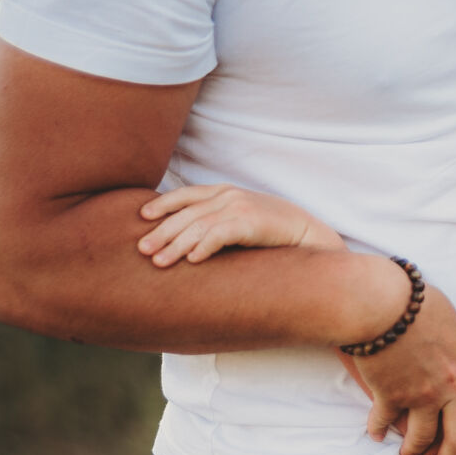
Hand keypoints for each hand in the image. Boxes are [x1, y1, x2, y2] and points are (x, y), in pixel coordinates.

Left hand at [136, 184, 343, 266]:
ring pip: (197, 226)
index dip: (162, 205)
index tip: (142, 218)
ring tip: (159, 262)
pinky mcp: (251, 223)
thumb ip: (221, 221)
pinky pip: (219, 234)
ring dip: (175, 245)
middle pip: (186, 213)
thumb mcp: (245, 220)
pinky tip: (190, 260)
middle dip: (162, 232)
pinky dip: (202, 247)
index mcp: (226, 192)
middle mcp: (229, 196)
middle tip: (142, 250)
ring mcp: (240, 207)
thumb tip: (194, 239)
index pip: (186, 195)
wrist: (313, 237)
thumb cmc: (278, 235)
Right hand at [345, 276, 455, 454]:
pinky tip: (376, 434)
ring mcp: (421, 395)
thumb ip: (451, 331)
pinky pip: (386, 422)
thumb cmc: (411, 297)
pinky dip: (379, 429)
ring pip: (425, 437)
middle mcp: (450, 384)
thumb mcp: (446, 310)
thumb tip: (446, 332)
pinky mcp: (391, 397)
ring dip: (416, 450)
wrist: (378, 304)